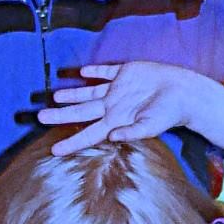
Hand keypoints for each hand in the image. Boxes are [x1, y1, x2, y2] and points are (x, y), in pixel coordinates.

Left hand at [44, 56, 223, 151]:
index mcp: (116, 121)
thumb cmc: (170, 113)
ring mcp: (117, 90)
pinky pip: (105, 73)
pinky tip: (81, 72)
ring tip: (54, 97)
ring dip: (71, 95)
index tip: (54, 151)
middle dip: (60, 115)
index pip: (88, 134)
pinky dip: (93, 72)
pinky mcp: (125, 74)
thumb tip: (112, 137)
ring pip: (88, 93)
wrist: (184, 92)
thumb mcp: (151, 125)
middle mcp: (112, 107)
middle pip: (81, 112)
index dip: (71, 143)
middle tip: (39, 117)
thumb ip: (132, 132)